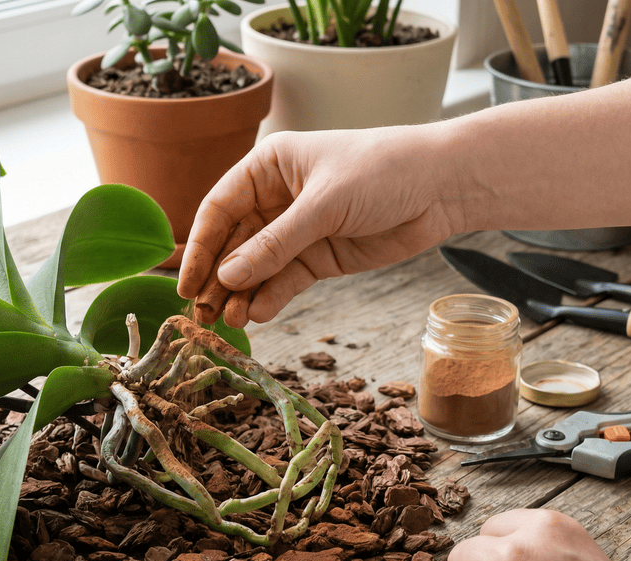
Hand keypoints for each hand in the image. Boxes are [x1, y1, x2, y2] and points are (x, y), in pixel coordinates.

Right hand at [177, 125, 463, 326]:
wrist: (442, 186)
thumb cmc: (383, 171)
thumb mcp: (324, 205)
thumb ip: (275, 244)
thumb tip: (226, 277)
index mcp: (268, 167)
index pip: (220, 208)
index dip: (202, 246)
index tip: (187, 282)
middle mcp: (277, 198)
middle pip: (234, 243)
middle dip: (218, 279)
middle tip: (202, 314)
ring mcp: (298, 230)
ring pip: (257, 267)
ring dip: (241, 295)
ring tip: (229, 322)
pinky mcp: (320, 257)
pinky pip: (285, 281)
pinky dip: (270, 298)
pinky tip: (257, 315)